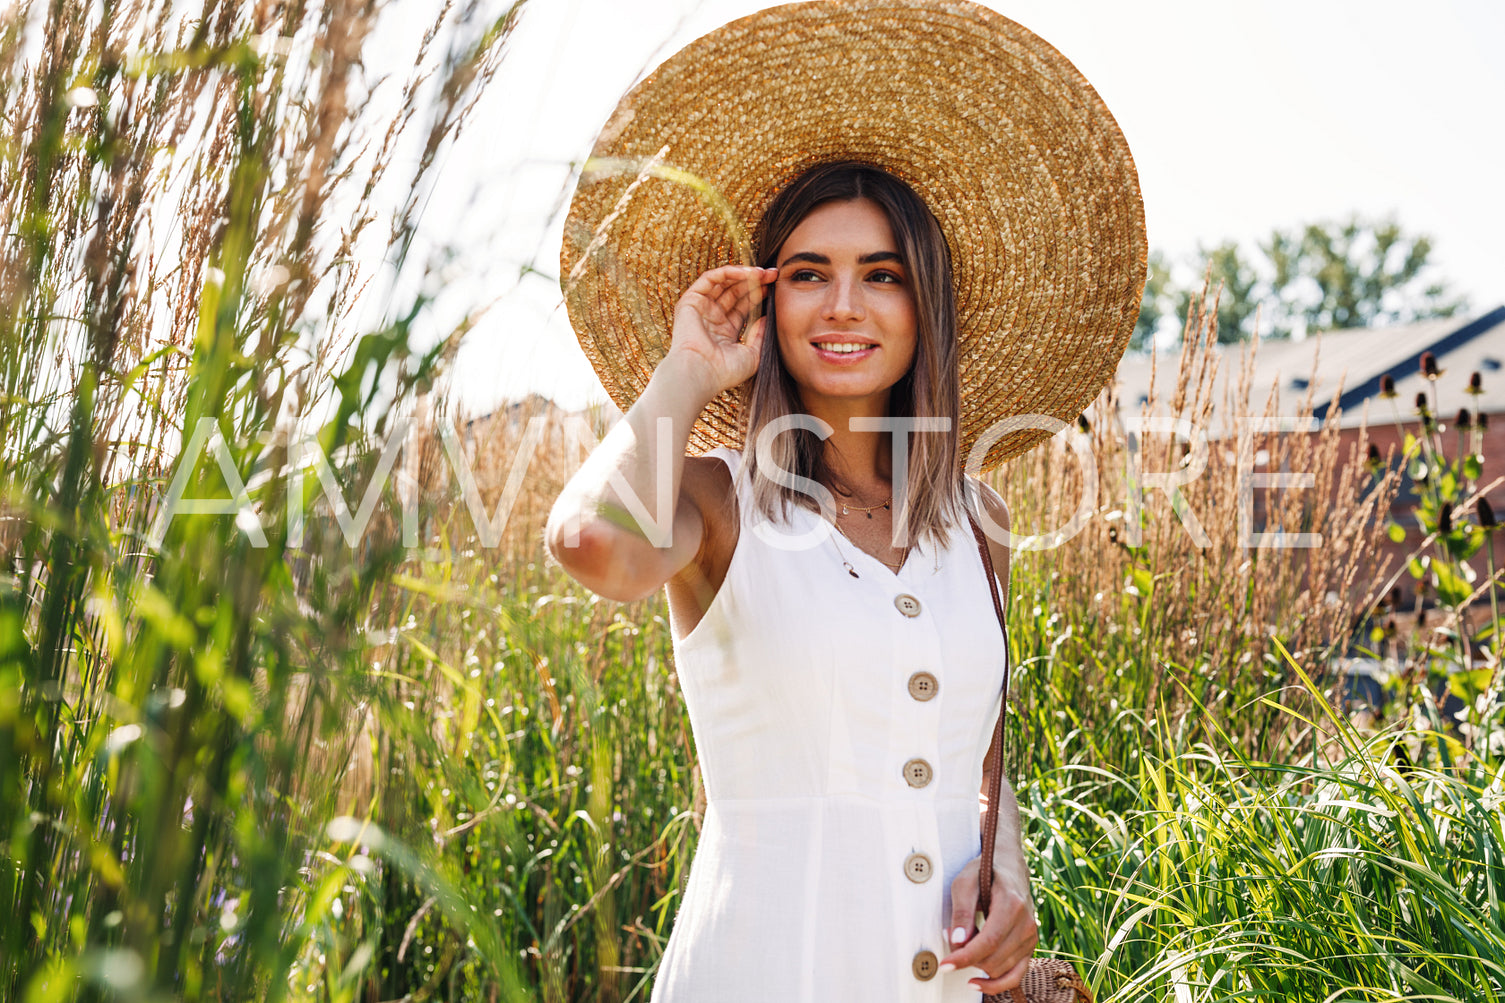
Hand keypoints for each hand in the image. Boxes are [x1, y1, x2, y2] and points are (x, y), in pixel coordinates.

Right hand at [667, 264, 776, 396]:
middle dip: (754, 282)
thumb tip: (768, 317)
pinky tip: (746, 273)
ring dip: (744, 275)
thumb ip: (760, 335)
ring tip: (762, 272)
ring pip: (723, 283)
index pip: (743, 306)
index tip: (774, 287)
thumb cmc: (725, 372)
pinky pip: (710, 278)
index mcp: (724, 332)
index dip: (758, 294)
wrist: (701, 374)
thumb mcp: (753, 355)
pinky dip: (728, 272)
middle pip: (735, 292)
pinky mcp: (690, 301)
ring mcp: (700, 309)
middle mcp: (711, 318)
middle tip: (773, 275)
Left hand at [938, 857, 1038, 993]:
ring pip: (1000, 969)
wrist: (1009, 869)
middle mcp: (1026, 924)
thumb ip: (961, 911)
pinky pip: (1015, 976)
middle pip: (993, 959)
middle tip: (951, 935)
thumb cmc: (986, 872)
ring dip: (976, 964)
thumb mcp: (965, 882)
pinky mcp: (1029, 948)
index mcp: (1012, 904)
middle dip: (966, 957)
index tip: (945, 966)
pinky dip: (996, 985)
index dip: (965, 957)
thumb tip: (958, 940)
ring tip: (965, 941)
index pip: (989, 941)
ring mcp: (1030, 938)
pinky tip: (977, 983)